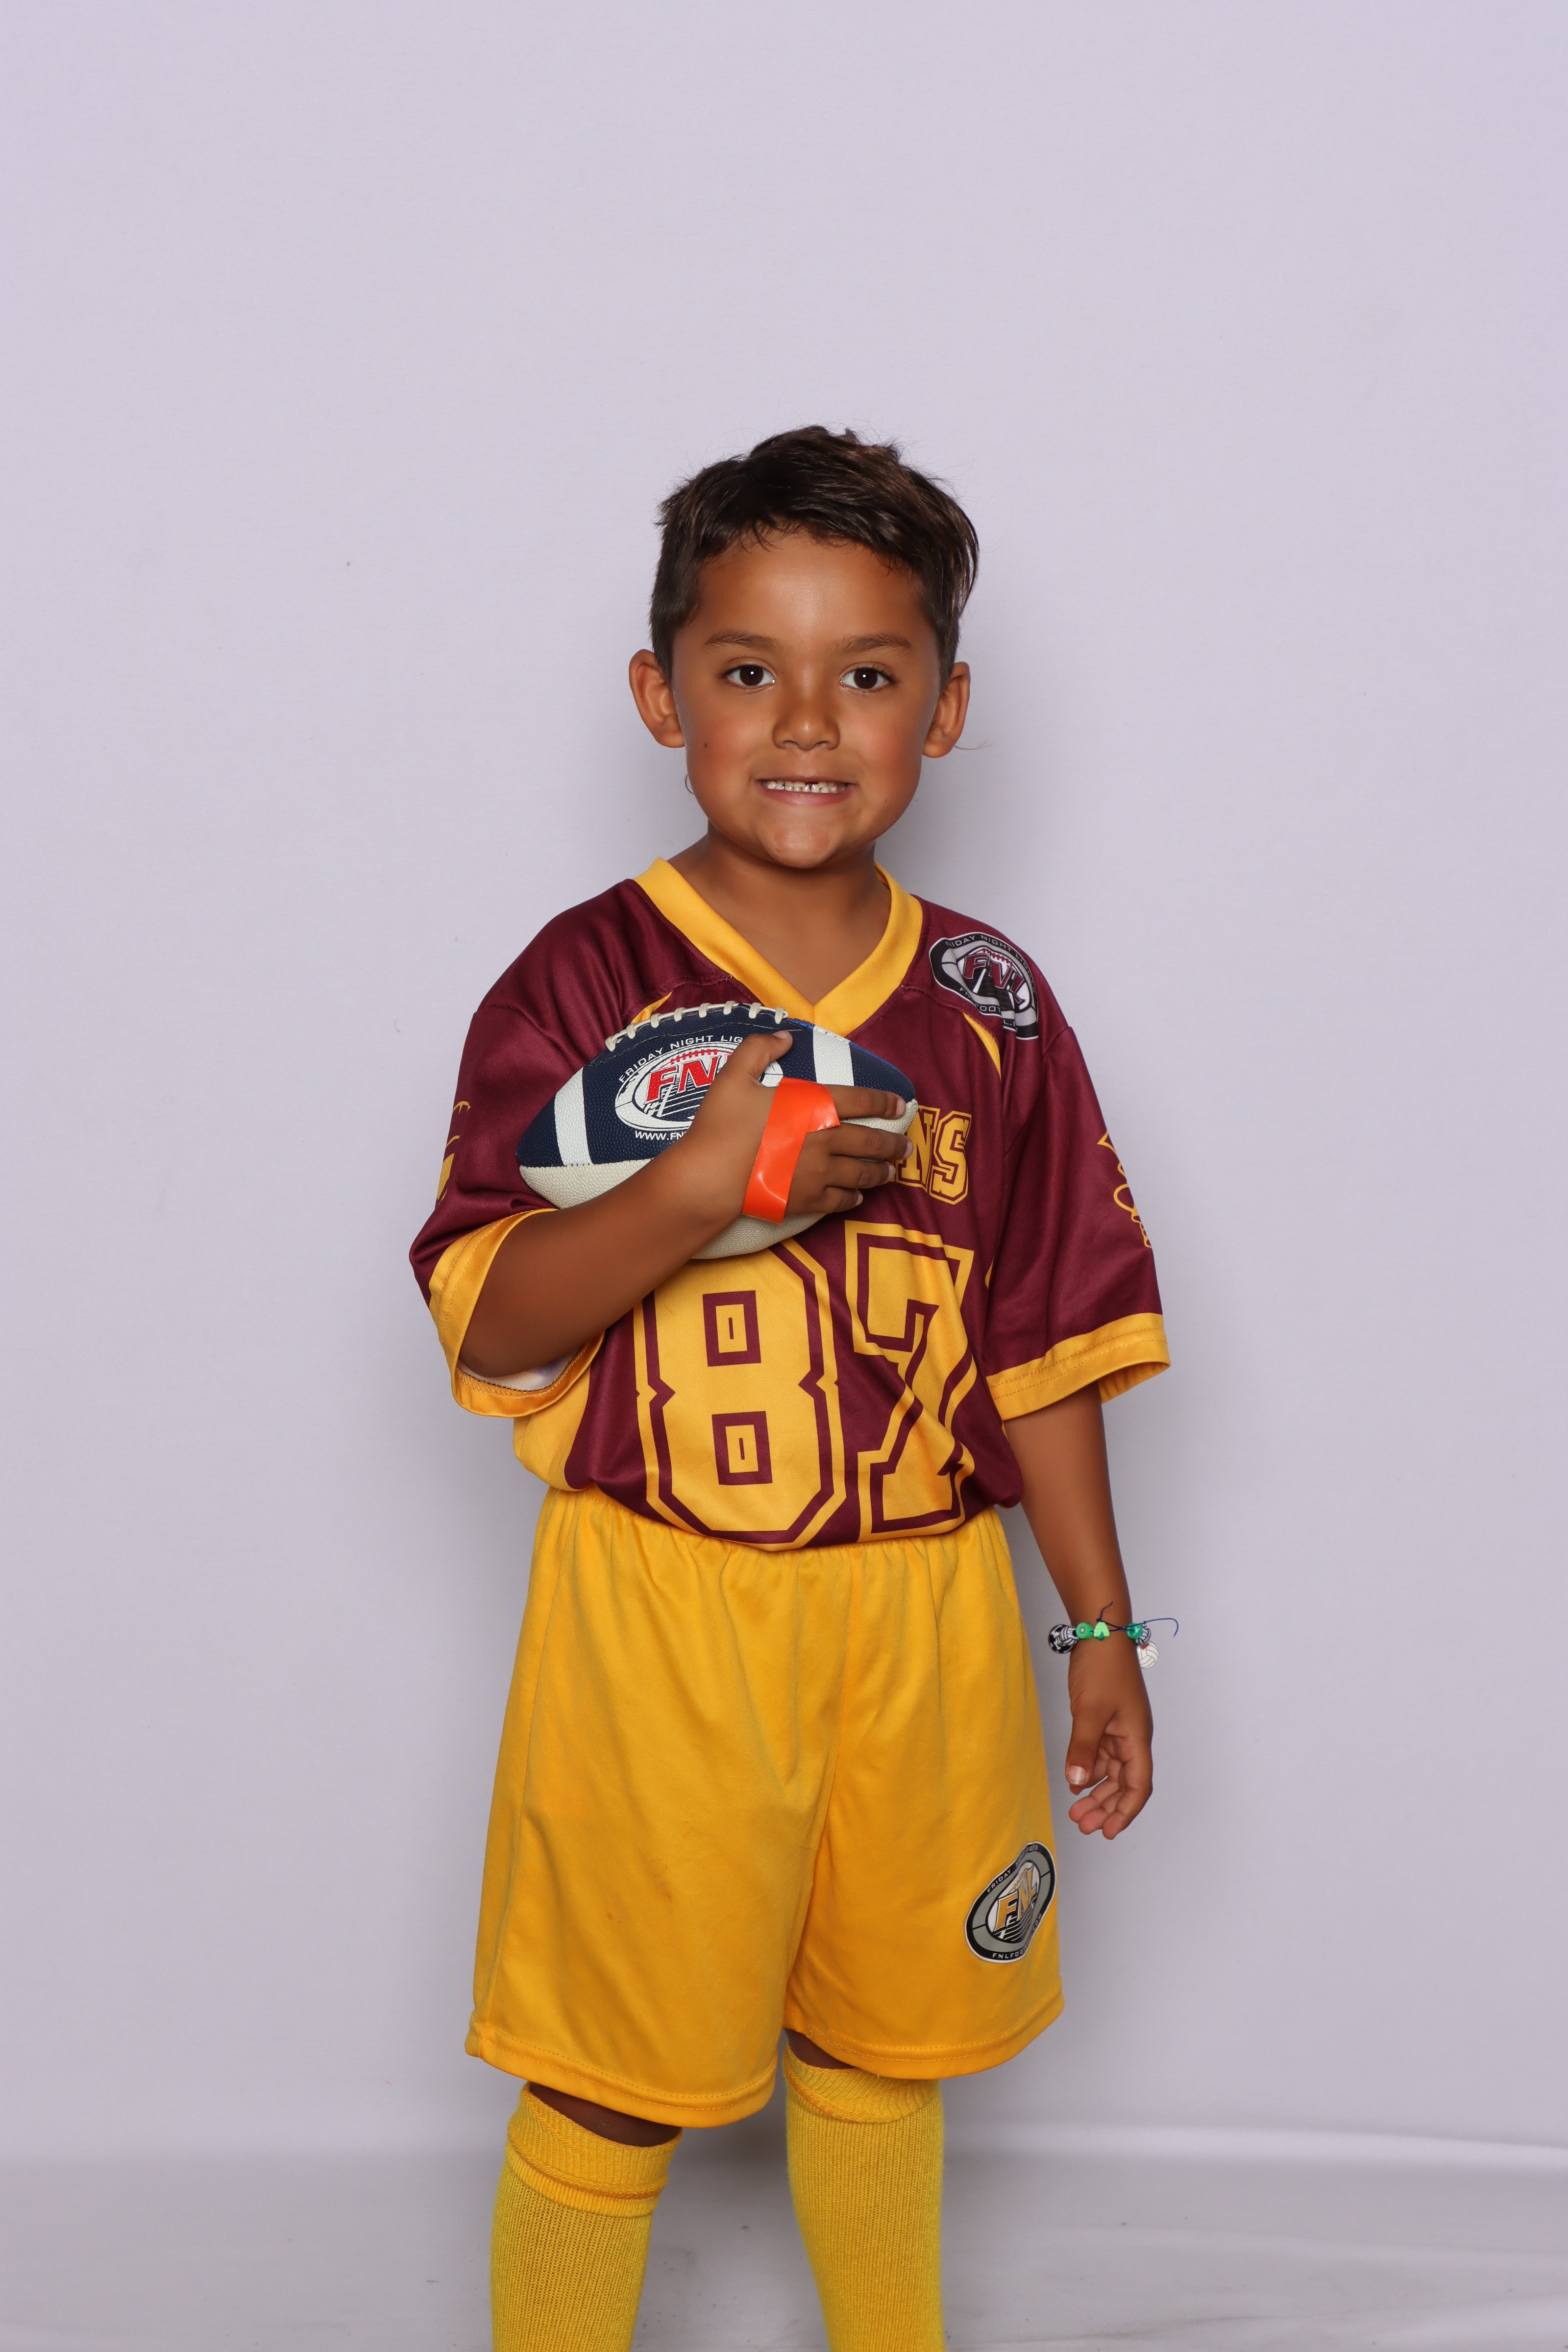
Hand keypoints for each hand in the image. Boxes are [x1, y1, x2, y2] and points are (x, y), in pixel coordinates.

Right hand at [671, 1033, 907, 1224]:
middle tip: (906, 1147)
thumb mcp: (734, 1075)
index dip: (884, 1101)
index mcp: (814, 1106)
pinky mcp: (808, 1201)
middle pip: (871, 1141)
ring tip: (891, 1172)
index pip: (861, 1100)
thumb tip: (784, 1036)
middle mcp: (826, 1139)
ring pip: (862, 1173)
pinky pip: (841, 1200)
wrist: (710, 1177)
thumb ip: (759, 1049)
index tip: (900, 1105)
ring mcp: (819, 1173)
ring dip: (880, 1172)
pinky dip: (854, 1197)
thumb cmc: (721, 1125)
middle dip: (893, 1144)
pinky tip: (858, 1196)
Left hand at [1064, 1638, 1152, 1839]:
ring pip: (1111, 1771)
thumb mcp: (1090, 1711)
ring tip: (1076, 1811)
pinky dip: (1089, 1769)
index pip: (1138, 1785)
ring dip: (1096, 1791)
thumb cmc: (1103, 1668)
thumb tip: (1077, 1783)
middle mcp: (1131, 1737)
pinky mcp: (1105, 1720)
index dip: (1126, 1811)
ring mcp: (1118, 1728)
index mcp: (1136, 1737)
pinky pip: (1100, 1754)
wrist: (1099, 1633)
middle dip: (1106, 1806)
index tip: (1109, 1831)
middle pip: (1124, 1782)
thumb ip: (1083, 1749)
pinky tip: (1075, 1782)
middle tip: (1084, 1825)